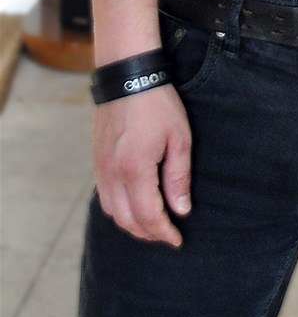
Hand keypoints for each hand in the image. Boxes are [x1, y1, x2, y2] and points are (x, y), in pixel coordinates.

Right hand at [93, 85, 192, 246]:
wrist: (126, 76)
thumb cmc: (158, 104)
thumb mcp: (179, 138)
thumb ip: (178, 177)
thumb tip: (181, 210)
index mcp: (135, 169)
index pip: (149, 216)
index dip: (164, 232)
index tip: (177, 240)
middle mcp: (112, 174)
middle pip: (127, 221)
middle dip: (149, 233)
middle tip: (168, 234)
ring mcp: (100, 169)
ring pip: (112, 213)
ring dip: (133, 225)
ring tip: (154, 223)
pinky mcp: (96, 162)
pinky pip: (104, 198)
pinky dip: (119, 210)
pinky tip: (135, 206)